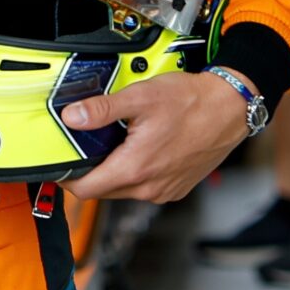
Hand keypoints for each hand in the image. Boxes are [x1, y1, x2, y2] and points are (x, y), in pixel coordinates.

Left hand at [59, 71, 251, 203]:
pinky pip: (144, 188)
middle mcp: (149, 187)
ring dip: (113, 171)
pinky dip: (135, 173)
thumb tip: (71, 117)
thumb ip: (101, 109)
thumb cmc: (191, 102)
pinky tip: (140, 148)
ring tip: (116, 141)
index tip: (59, 164)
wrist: (230, 108)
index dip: (66, 178)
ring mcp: (164, 191)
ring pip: (123, 190)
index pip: (85, 190)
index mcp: (135, 168)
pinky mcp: (176, 189)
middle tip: (86, 145)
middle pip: (102, 191)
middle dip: (90, 171)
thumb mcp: (139, 98)